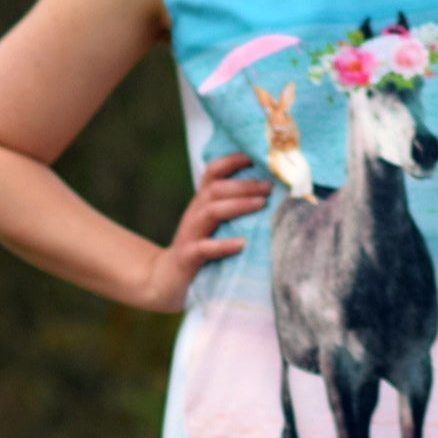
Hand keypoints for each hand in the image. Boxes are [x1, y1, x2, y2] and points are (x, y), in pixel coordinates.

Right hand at [139, 152, 272, 311]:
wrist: (165, 281)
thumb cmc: (200, 251)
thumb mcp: (215, 227)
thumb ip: (235, 211)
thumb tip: (273, 198)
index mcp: (202, 203)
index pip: (213, 173)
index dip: (232, 161)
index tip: (255, 156)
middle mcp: (195, 213)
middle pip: (216, 189)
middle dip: (244, 184)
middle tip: (270, 185)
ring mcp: (190, 234)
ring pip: (211, 211)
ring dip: (238, 205)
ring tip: (262, 203)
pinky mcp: (187, 258)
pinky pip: (204, 248)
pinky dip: (223, 245)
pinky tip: (242, 244)